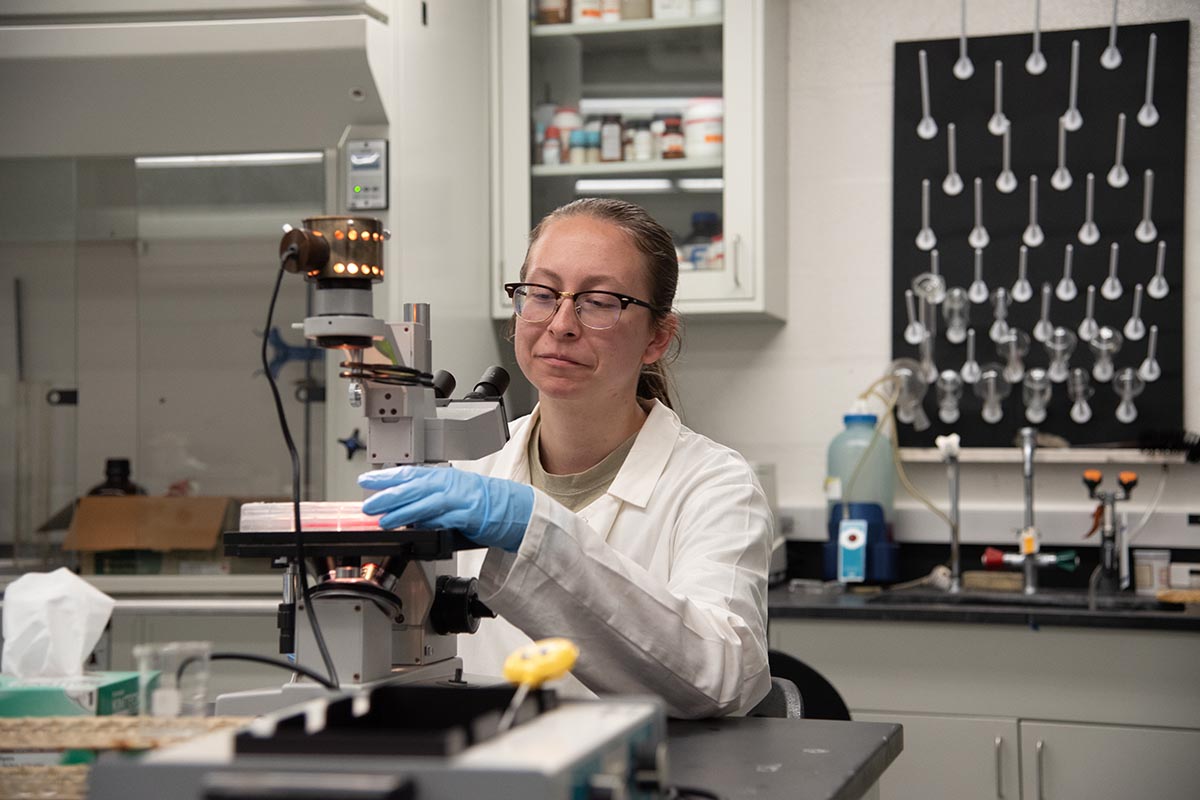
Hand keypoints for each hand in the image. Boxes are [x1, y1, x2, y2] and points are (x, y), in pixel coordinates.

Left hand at [358, 466, 533, 552]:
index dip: (385, 477)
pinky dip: (430, 523)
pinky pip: (445, 518)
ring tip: (384, 520)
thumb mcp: (449, 491)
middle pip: (413, 487)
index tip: (365, 481)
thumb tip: (399, 506)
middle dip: (388, 496)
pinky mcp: (468, 514)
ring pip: (425, 502)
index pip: (408, 473)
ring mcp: (459, 498)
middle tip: (368, 505)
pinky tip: (416, 527)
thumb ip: (426, 496)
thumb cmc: (479, 500)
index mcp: (441, 477)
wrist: (509, 506)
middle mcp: (448, 484)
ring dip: (402, 512)